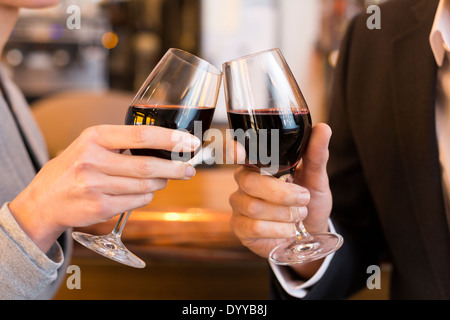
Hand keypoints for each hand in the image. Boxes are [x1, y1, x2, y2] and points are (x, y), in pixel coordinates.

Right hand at [9, 125, 198, 252]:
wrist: (43, 201)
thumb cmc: (73, 168)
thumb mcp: (90, 145)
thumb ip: (121, 143)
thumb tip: (165, 145)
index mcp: (94, 137)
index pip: (141, 135)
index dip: (170, 139)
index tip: (189, 142)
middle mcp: (93, 160)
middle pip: (147, 165)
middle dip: (175, 168)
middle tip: (189, 169)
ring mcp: (94, 185)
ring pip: (144, 186)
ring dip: (160, 183)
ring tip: (164, 179)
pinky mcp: (99, 207)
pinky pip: (136, 202)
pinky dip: (146, 198)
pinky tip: (144, 193)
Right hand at [229, 123, 331, 276]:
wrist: (311, 231)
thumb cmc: (309, 201)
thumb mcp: (316, 178)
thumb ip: (316, 155)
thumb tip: (324, 128)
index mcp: (258, 165)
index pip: (236, 153)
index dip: (232, 152)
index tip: (237, 152)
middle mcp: (244, 182)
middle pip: (249, 182)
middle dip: (282, 193)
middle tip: (304, 198)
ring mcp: (239, 206)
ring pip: (253, 207)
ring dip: (284, 214)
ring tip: (299, 215)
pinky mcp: (240, 228)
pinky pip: (254, 228)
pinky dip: (278, 230)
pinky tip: (289, 230)